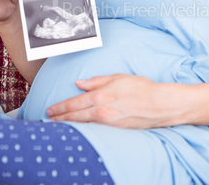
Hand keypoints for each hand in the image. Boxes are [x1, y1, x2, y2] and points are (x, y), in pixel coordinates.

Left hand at [47, 74, 176, 128]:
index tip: (50, 110)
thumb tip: (80, 83)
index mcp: (100, 96)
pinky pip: (94, 130)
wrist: (159, 104)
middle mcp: (101, 111)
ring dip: (69, 125)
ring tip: (60, 125)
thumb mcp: (117, 77)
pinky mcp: (114, 130)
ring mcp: (107, 123)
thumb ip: (96, 81)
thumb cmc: (141, 88)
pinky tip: (79, 129)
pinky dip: (83, 129)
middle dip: (60, 118)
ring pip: (83, 125)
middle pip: (75, 117)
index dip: (60, 108)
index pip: (74, 103)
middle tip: (49, 120)